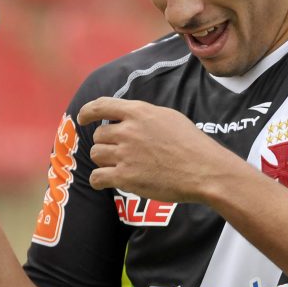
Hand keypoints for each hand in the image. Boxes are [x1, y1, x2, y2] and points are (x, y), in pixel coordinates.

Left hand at [77, 96, 235, 202]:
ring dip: (105, 161)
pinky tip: (106, 181)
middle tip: (123, 153)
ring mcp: (126, 154)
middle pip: (98, 136)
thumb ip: (144, 116)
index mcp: (139, 113)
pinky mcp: (125, 177)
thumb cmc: (192, 145)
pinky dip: (99, 180)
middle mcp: (129, 131)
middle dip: (106, 144)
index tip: (83, 118)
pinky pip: (97, 177)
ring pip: (96, 155)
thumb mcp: (169, 118)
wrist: (204, 170)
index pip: (101, 106)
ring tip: (122, 166)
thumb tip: (126, 118)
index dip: (87, 112)